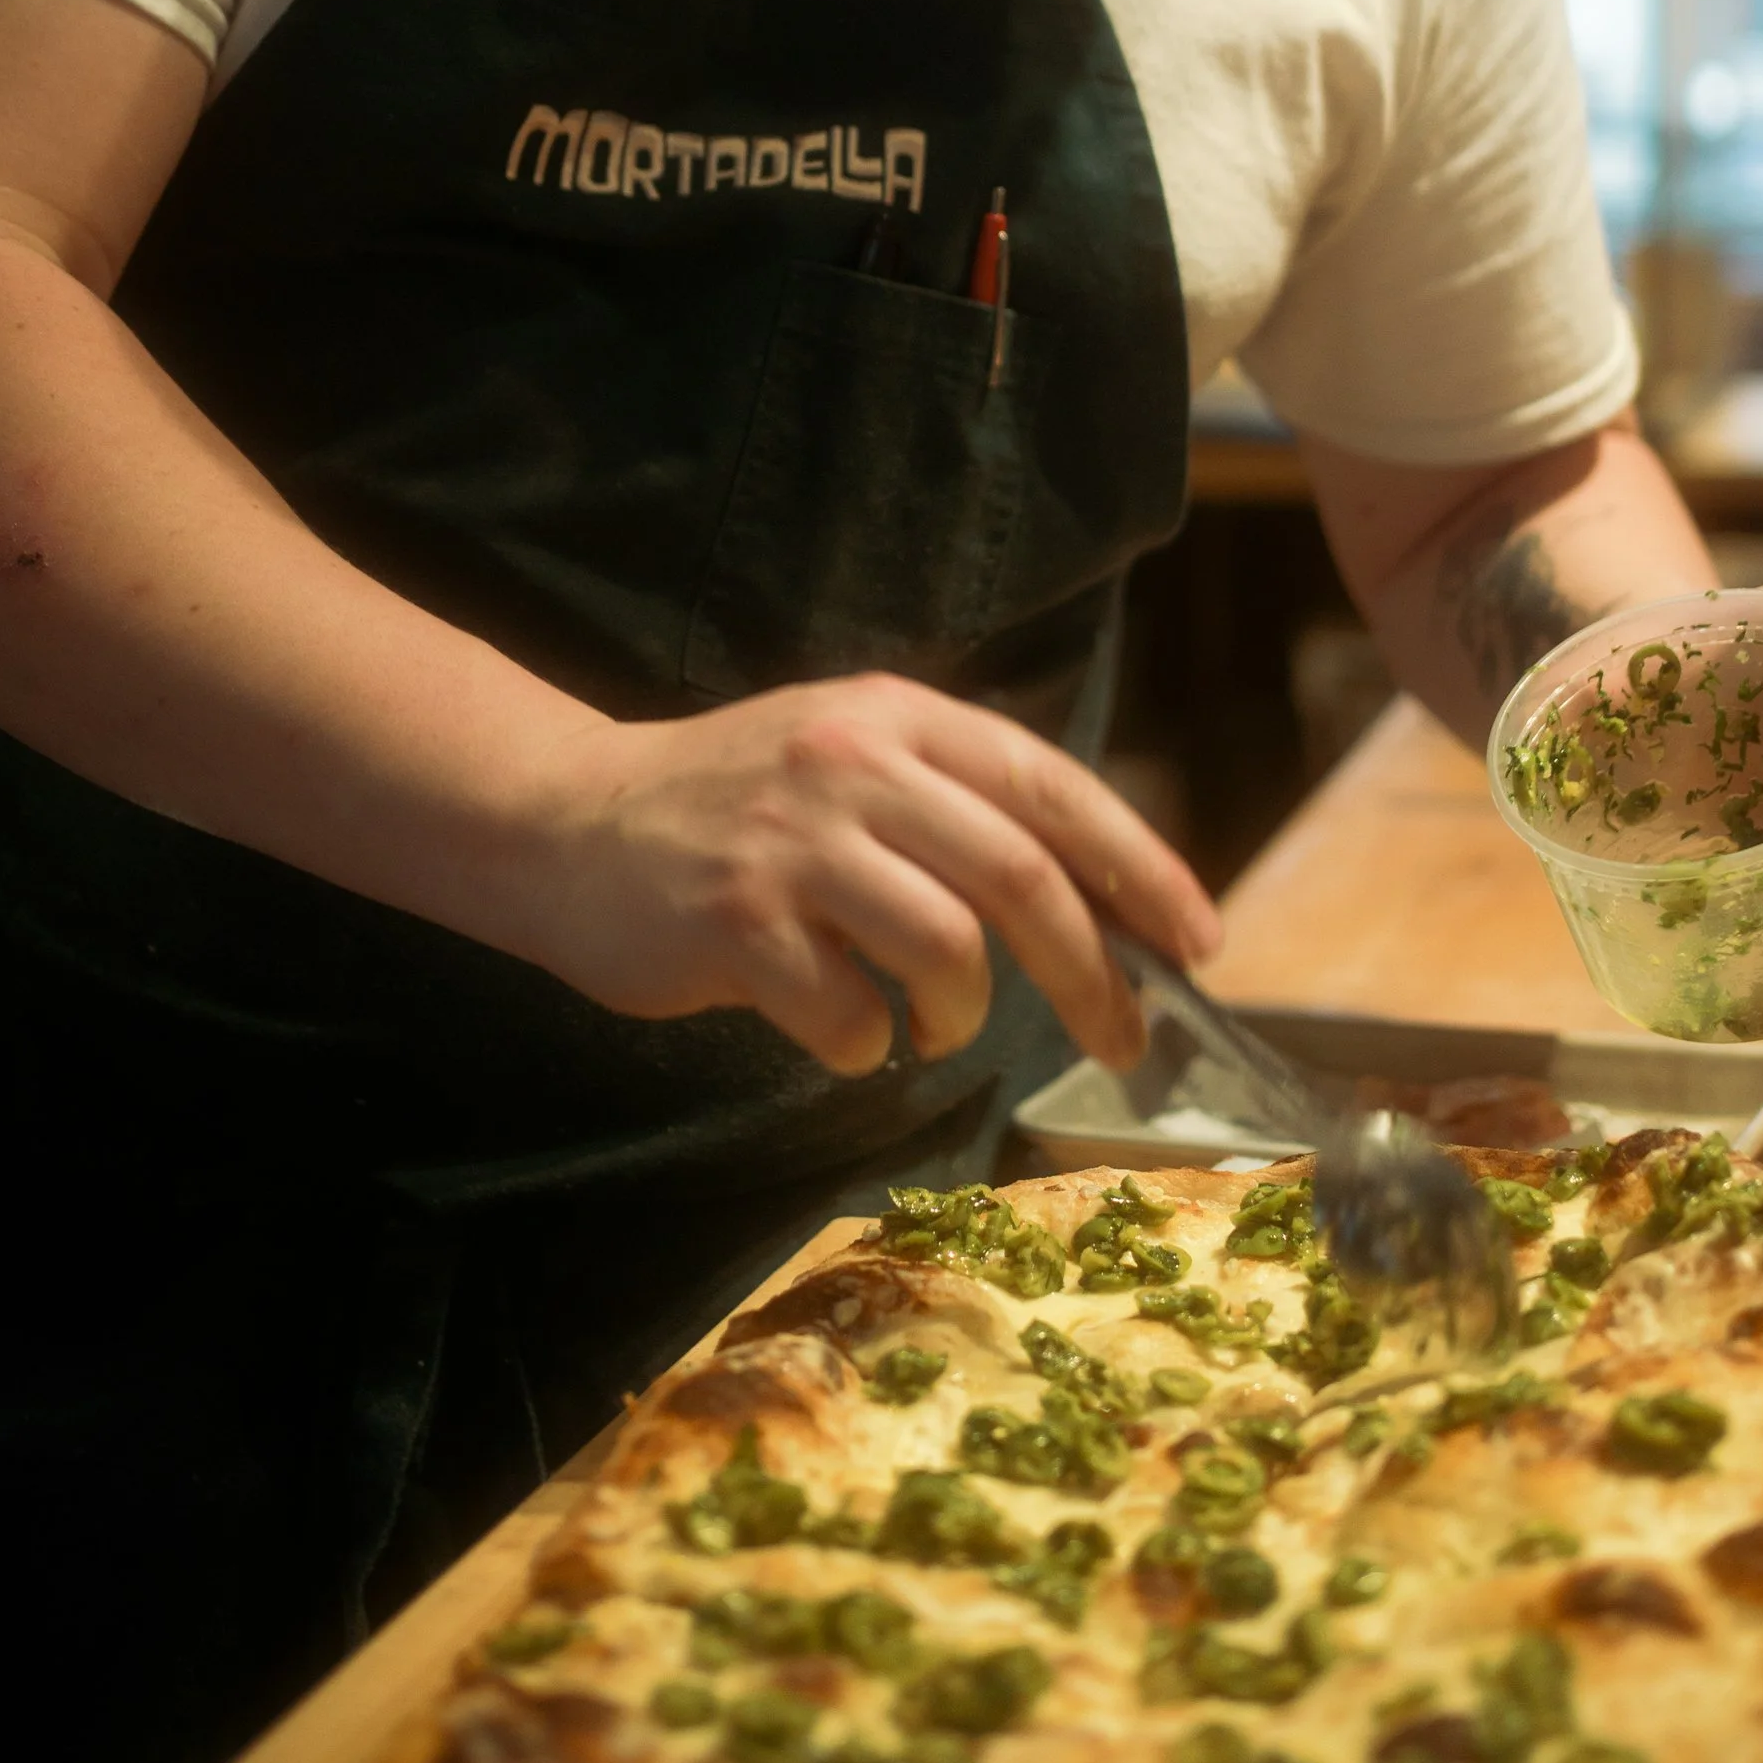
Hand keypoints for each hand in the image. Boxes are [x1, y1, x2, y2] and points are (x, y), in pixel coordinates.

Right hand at [510, 672, 1220, 1077]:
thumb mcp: (846, 755)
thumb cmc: (729, 807)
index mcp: (898, 717)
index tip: (1199, 941)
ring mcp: (793, 842)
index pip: (1053, 786)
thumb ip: (950, 803)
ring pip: (947, 946)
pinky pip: (851, 1015)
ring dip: (965, 1014)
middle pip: (1021, 874)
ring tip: (936, 1027)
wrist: (563, 822)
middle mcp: (853, 763)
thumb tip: (1095, 901)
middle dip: (1094, 971)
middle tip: (1124, 1038)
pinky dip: (868, 1045)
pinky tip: (843, 1033)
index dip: (1141, 866)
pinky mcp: (737, 923)